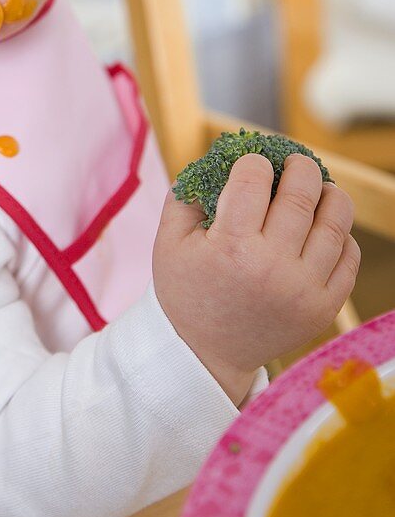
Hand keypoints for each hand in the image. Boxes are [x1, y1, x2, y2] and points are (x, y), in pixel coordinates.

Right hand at [151, 152, 360, 404]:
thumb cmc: (186, 292)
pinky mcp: (323, 307)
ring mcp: (303, 289)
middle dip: (300, 166)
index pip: (254, 180)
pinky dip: (341, 235)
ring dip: (330, 194)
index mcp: (230, 247)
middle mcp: (272, 266)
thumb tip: (215, 162)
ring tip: (319, 189)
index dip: (253, 162)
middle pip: (302, 193)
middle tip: (294, 163)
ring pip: (335, 222)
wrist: (206, 354)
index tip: (251, 165)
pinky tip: (324, 228)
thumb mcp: (168, 244)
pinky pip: (348, 257)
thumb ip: (186, 197)